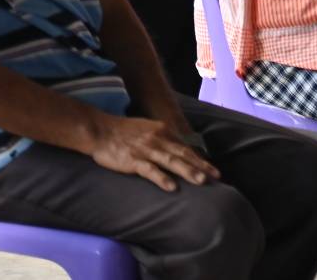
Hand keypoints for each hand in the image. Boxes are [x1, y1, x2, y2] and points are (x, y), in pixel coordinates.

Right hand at [88, 113, 219, 191]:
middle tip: (217, 176)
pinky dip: (162, 178)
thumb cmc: (123, 131)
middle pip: (184, 153)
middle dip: (202, 165)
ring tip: (202, 181)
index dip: (200, 158)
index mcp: (163, 131)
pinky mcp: (133, 160)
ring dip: (188, 171)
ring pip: (172, 161)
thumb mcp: (148, 129)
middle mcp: (158, 139)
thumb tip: (178, 149)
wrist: (99, 130)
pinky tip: (172, 188)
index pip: (185, 146)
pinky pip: (150, 171)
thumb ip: (163, 138)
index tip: (212, 168)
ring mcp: (146, 150)